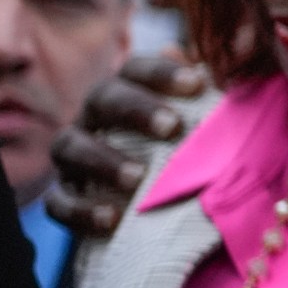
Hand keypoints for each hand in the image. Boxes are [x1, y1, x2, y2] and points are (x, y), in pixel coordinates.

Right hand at [45, 54, 207, 237]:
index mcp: (128, 90)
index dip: (162, 73)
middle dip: (136, 110)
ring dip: (103, 161)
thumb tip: (228, 72)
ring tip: (138, 178)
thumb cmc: (181, 149)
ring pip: (71, 147)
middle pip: (103, 99)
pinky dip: (82, 210)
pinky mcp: (63, 196)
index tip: (195, 83)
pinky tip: (111, 219)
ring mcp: (73, 157)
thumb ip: (209, 97)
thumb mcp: (197, 122)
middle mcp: (94, 117)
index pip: (137, 69)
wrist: (147, 204)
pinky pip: (59, 202)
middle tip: (172, 126)